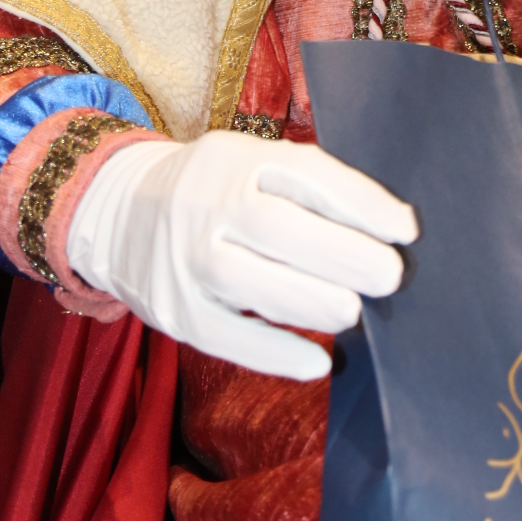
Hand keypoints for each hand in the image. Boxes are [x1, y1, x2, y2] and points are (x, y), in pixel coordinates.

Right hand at [65, 130, 418, 380]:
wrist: (115, 209)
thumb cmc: (213, 189)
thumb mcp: (250, 163)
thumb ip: (307, 187)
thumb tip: (389, 229)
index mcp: (237, 158)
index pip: (307, 173)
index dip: (362, 203)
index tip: (406, 229)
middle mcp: (207, 203)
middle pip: (281, 230)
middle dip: (344, 255)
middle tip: (390, 276)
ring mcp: (184, 258)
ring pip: (249, 283)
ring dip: (312, 301)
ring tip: (354, 312)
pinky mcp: (172, 310)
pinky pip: (226, 337)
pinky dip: (274, 353)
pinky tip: (317, 362)